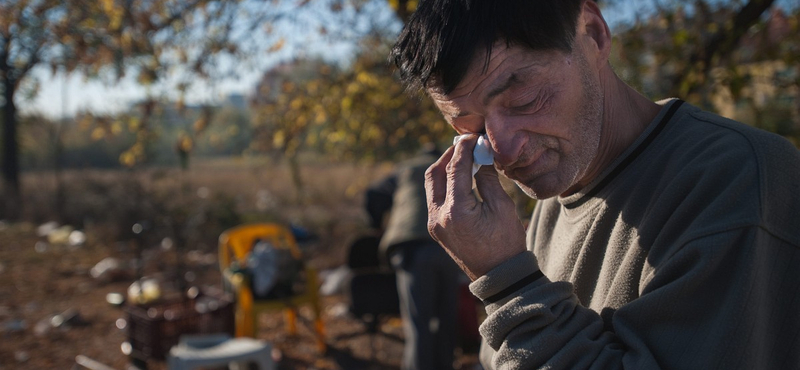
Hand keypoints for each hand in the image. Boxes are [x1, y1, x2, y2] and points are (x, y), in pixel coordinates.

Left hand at [426, 134, 526, 279]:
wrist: (498, 276)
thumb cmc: (506, 242)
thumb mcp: (502, 207)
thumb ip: (487, 179)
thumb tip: (482, 155)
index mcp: (457, 211)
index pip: (455, 168)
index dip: (464, 148)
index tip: (473, 136)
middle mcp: (438, 217)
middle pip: (434, 174)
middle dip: (448, 156)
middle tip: (465, 145)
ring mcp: (433, 224)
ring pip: (431, 186)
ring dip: (444, 169)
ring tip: (464, 159)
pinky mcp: (435, 229)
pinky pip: (435, 198)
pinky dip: (444, 184)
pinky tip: (461, 178)